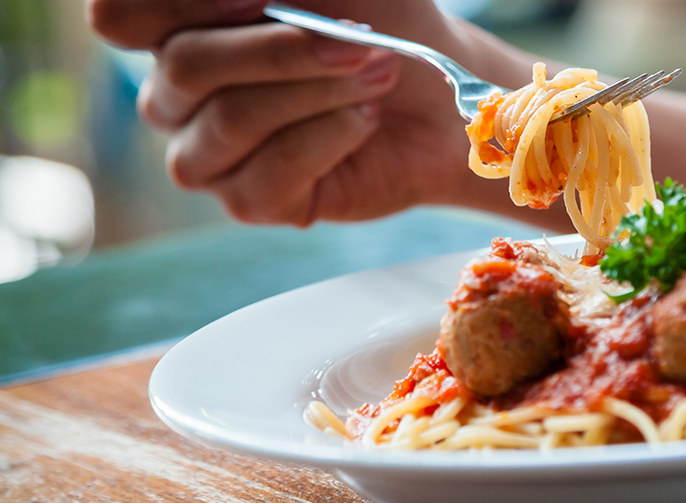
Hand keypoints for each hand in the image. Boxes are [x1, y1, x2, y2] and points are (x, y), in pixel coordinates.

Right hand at [88, 0, 514, 224]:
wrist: (441, 96)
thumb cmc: (381, 24)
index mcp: (175, 29)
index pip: (117, 17)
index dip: (178, 4)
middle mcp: (175, 94)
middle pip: (186, 66)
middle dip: (285, 50)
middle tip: (363, 42)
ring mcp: (207, 153)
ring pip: (232, 118)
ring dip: (320, 91)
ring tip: (381, 74)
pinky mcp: (250, 201)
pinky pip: (269, 173)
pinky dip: (332, 137)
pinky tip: (366, 120)